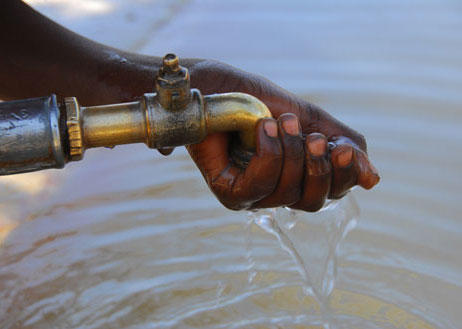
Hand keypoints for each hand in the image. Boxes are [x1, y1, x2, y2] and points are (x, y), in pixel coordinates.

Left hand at [183, 60, 379, 210]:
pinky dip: (268, 155)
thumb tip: (374, 181)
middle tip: (310, 136)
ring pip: (288, 194)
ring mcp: (253, 196)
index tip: (341, 147)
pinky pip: (259, 188)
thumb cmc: (261, 102)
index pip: (334, 193)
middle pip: (314, 203)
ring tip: (280, 122)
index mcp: (301, 176)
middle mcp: (278, 191)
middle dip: (317, 168)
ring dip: (290, 154)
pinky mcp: (230, 193)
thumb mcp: (312, 120)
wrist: (219, 87)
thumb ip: (343, 147)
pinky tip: (262, 129)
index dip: (344, 174)